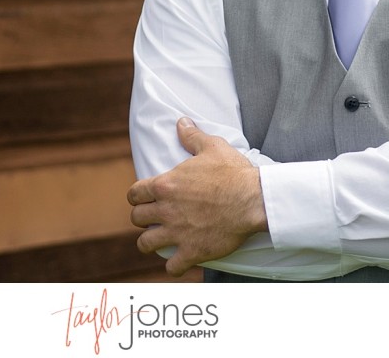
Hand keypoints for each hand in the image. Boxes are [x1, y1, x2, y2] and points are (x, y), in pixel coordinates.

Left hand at [127, 117, 268, 276]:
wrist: (253, 199)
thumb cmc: (233, 172)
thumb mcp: (212, 147)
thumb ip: (192, 136)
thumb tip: (181, 122)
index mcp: (165, 185)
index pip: (134, 194)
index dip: (136, 197)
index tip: (142, 200)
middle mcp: (166, 209)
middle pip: (136, 218)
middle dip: (142, 219)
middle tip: (151, 219)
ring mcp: (177, 232)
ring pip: (146, 244)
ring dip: (149, 244)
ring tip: (156, 243)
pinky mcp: (192, 251)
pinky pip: (171, 267)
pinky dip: (173, 266)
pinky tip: (178, 262)